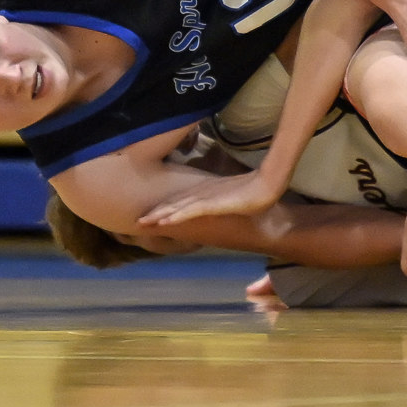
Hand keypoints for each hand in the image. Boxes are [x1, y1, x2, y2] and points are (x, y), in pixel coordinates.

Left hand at [137, 171, 282, 226]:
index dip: (165, 206)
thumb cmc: (256, 189)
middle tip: (137, 221)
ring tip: (142, 222)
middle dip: (156, 212)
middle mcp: (203, 193)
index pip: (181, 200)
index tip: (150, 214)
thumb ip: (224, 197)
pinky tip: (164, 221)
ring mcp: (207, 198)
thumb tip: (222, 201)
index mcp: (207, 191)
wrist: (269, 184)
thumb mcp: (235, 196)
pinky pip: (190, 211)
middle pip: (174, 203)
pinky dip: (176, 216)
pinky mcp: (213, 203)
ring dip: (159, 214)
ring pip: (178, 207)